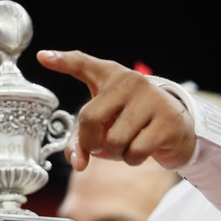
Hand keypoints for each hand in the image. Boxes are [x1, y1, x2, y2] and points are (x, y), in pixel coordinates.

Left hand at [37, 50, 196, 170]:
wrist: (177, 128)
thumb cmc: (133, 124)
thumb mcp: (105, 127)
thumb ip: (82, 141)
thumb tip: (78, 163)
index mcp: (112, 76)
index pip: (84, 64)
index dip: (63, 61)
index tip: (42, 57)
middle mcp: (131, 82)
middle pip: (90, 117)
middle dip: (90, 142)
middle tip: (99, 148)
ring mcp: (151, 99)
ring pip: (115, 140)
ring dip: (115, 154)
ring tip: (125, 147)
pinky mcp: (167, 121)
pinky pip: (136, 151)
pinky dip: (133, 159)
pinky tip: (141, 151)